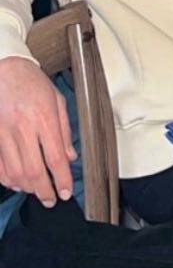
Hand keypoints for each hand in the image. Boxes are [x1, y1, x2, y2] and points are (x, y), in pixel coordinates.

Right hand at [0, 56, 76, 207]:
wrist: (3, 68)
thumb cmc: (31, 82)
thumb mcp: (57, 100)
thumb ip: (64, 131)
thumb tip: (70, 157)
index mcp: (43, 119)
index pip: (55, 158)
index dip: (61, 180)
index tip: (66, 192)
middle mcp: (22, 129)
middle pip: (32, 170)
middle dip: (43, 190)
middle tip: (51, 200)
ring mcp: (3, 133)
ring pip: (13, 171)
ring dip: (25, 187)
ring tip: (36, 191)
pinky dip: (6, 178)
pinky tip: (16, 182)